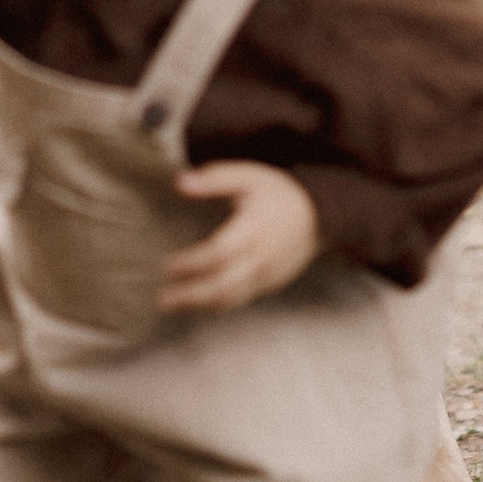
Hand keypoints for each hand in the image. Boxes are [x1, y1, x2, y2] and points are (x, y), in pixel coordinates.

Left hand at [159, 163, 321, 313]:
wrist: (320, 214)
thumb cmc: (279, 192)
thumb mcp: (248, 176)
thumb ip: (214, 179)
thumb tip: (180, 182)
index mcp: (253, 230)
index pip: (219, 253)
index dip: (192, 263)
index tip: (167, 265)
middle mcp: (261, 258)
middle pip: (223, 285)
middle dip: (191, 295)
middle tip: (163, 299)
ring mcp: (268, 275)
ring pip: (232, 298)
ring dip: (201, 305)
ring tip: (174, 305)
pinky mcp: (271, 284)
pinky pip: (242, 298)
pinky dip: (219, 303)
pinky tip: (200, 303)